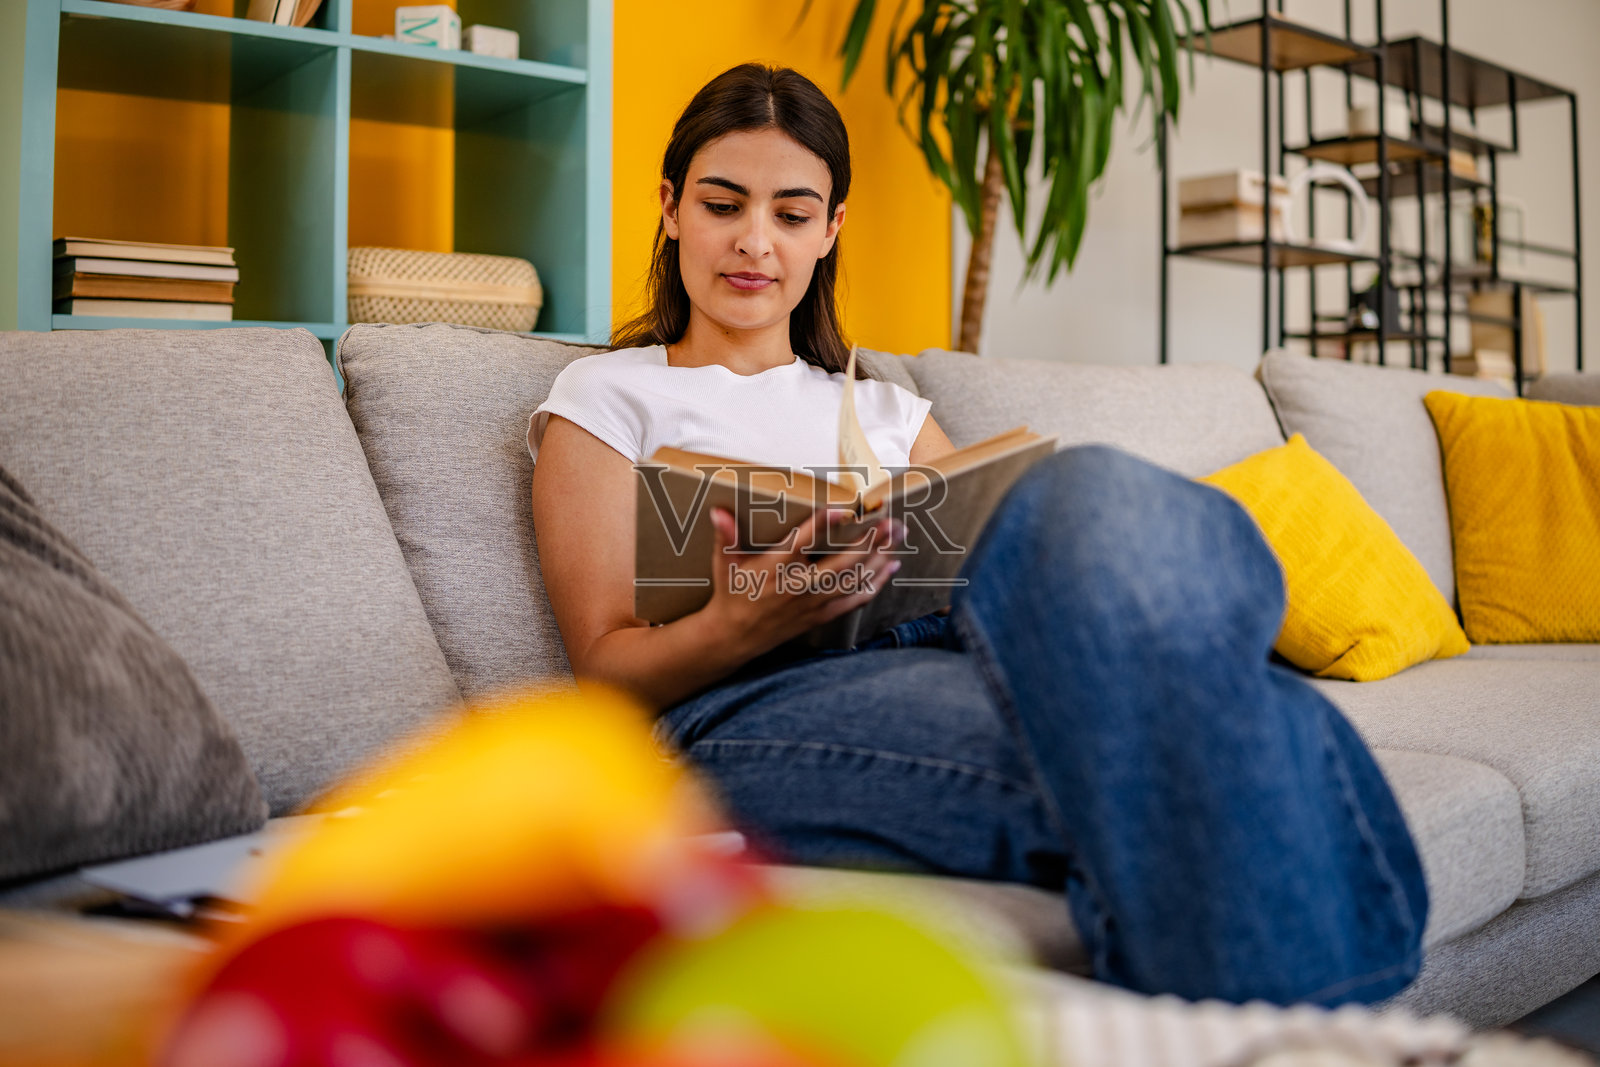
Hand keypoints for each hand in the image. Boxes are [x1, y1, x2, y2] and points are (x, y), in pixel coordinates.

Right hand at [701, 504, 902, 655]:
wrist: (735, 636)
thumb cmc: (732, 592)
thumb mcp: (725, 563)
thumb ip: (725, 536)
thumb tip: (717, 511)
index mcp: (775, 567)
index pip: (801, 542)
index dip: (822, 525)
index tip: (842, 509)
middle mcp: (798, 585)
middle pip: (841, 563)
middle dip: (868, 542)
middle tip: (890, 521)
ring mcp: (813, 602)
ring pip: (853, 579)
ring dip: (879, 557)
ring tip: (897, 536)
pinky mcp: (821, 614)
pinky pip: (854, 599)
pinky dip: (875, 583)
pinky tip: (891, 567)